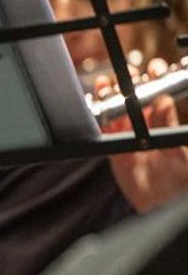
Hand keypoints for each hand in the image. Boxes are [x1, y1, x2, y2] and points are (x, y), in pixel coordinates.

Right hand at [95, 59, 187, 211]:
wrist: (160, 206)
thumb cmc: (178, 182)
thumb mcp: (178, 153)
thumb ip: (169, 126)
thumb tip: (164, 102)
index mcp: (164, 124)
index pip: (158, 95)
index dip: (155, 80)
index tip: (153, 68)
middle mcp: (146, 127)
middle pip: (134, 98)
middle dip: (128, 82)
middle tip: (125, 73)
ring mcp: (128, 137)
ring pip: (116, 110)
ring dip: (110, 96)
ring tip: (106, 85)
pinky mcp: (112, 150)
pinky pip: (103, 129)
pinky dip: (98, 116)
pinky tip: (96, 104)